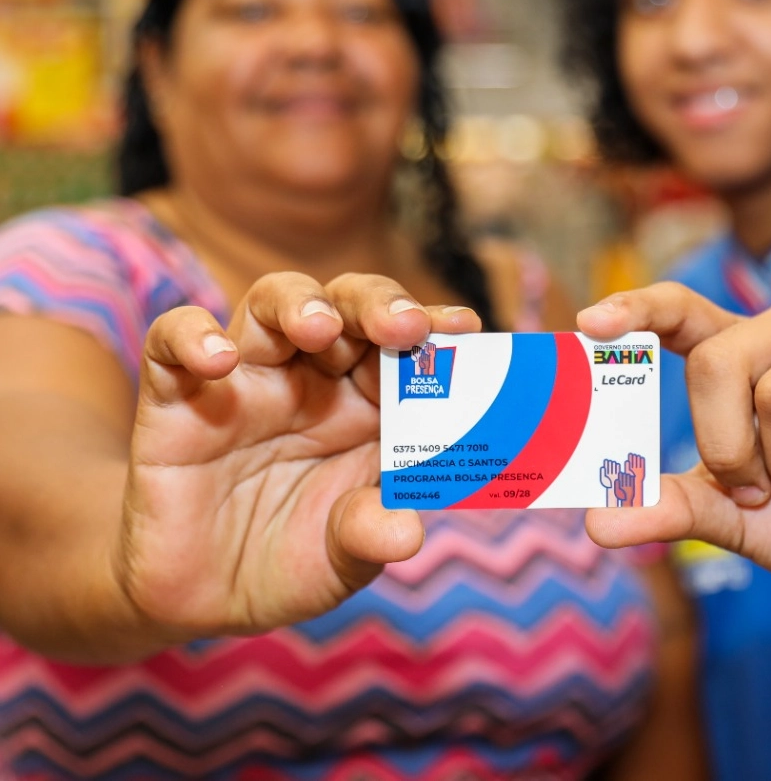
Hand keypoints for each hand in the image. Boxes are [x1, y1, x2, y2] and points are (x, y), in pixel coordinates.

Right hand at [115, 272, 480, 640]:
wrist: (198, 599)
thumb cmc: (289, 559)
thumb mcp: (340, 558)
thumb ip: (367, 535)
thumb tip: (406, 531)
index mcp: (364, 403)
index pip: (401, 346)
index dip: (432, 330)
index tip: (466, 328)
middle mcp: (310, 377)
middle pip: (344, 306)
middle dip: (376, 305)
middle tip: (404, 326)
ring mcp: (245, 380)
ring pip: (269, 305)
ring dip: (299, 304)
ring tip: (319, 327)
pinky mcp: (176, 397)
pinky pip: (172, 341)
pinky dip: (191, 336)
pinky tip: (218, 360)